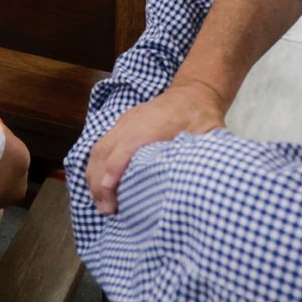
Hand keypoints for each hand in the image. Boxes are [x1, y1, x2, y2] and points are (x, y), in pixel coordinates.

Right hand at [84, 81, 227, 213]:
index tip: (110, 201)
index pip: (122, 152)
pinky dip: (96, 166)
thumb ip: (199, 156)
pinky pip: (101, 145)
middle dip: (99, 183)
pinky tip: (101, 184)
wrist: (193, 91)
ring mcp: (124, 122)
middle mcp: (131, 123)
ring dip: (94, 176)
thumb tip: (198, 184)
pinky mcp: (122, 124)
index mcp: (150, 126)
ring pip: (98, 149)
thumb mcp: (207, 135)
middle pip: (103, 153)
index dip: (112, 176)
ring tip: (100, 202)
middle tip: (106, 210)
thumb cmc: (200, 115)